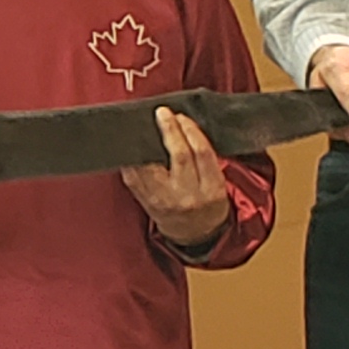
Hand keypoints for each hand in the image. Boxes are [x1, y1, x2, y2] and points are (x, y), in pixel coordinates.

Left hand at [121, 108, 229, 247]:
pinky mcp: (145, 202)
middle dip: (170, 131)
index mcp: (211, 189)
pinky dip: (131, 159)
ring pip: (150, 166)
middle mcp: (187, 195)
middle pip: (178, 156)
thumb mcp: (217, 183)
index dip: (191, 131)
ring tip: (144, 125)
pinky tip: (132, 146)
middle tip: (162, 114)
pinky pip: (133, 177)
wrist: (195, 234)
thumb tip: (184, 126)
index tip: (182, 116)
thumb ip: (205, 159)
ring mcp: (164, 200)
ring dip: (145, 142)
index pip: (202, 153)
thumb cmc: (207, 203)